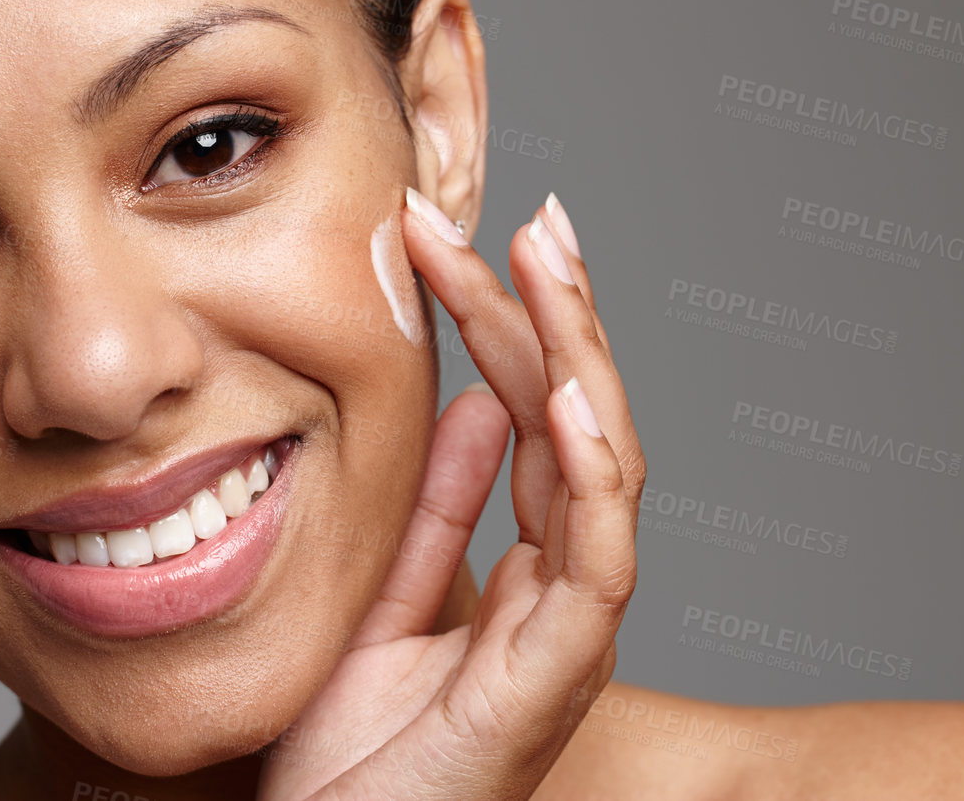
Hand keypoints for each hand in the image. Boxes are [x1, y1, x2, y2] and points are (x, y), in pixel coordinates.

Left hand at [256, 190, 645, 800]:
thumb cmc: (359, 758)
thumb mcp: (385, 599)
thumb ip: (435, 511)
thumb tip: (467, 407)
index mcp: (524, 561)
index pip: (529, 411)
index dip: (503, 318)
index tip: (447, 233)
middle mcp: (561, 583)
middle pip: (578, 418)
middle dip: (559, 311)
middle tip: (537, 216)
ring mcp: (567, 626)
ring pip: (604, 465)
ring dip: (581, 357)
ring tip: (552, 263)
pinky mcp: (553, 675)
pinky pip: (595, 559)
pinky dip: (587, 471)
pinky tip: (565, 395)